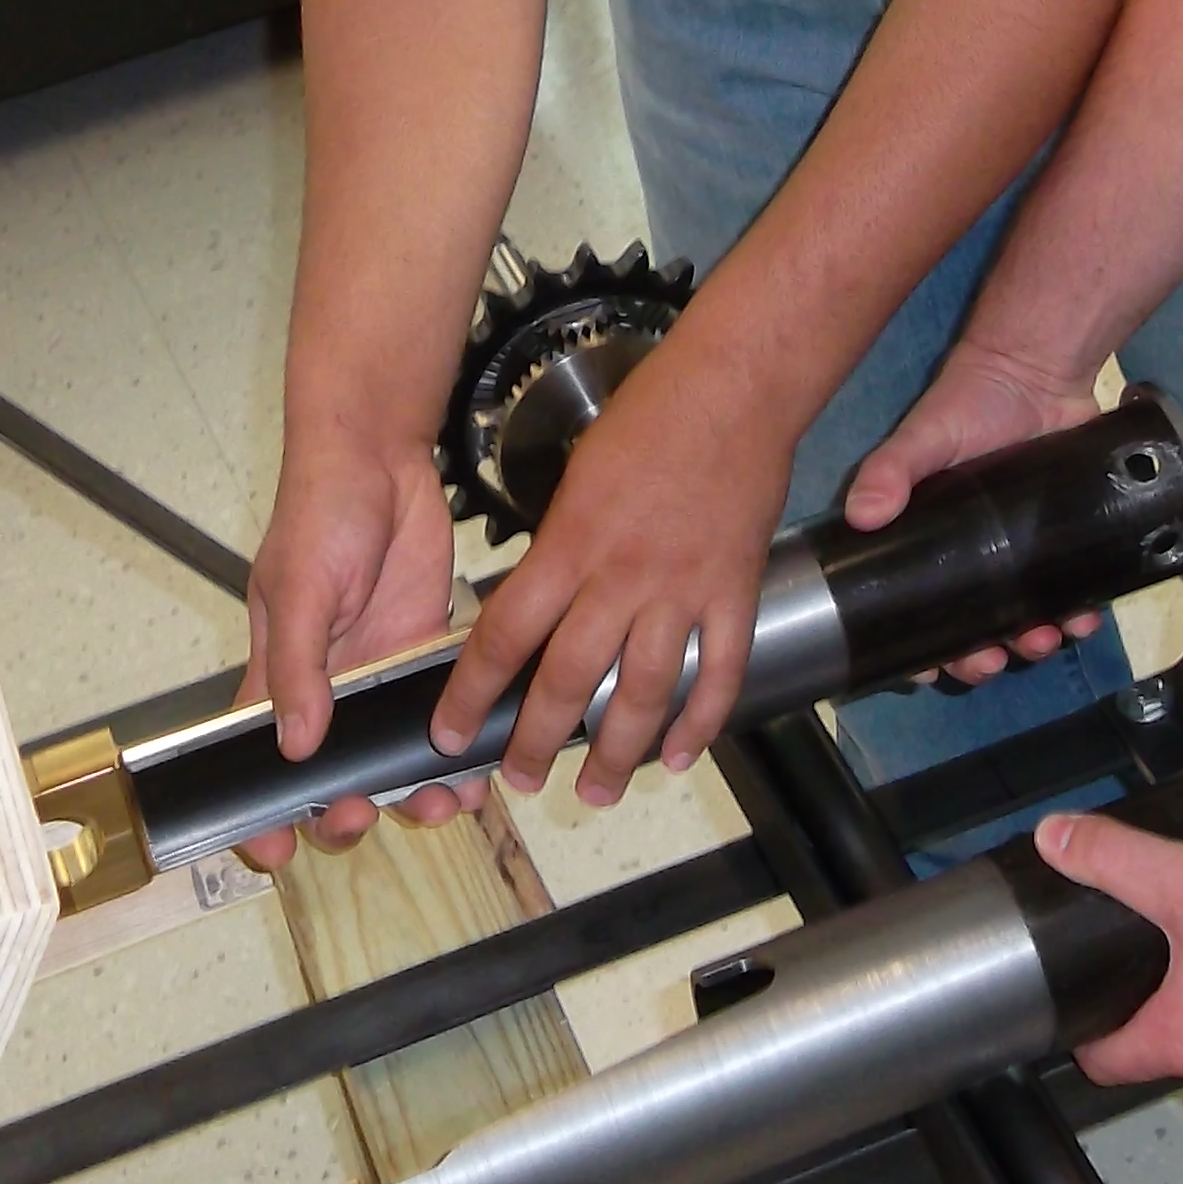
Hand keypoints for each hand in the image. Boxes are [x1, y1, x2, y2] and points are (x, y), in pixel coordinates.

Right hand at [235, 437, 463, 870]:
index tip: (273, 850)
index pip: (256, 761)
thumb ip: (298, 668)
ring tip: (439, 805)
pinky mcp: (428, 658)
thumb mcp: (299, 589)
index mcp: (277, 678)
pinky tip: (477, 773)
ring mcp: (380, 679)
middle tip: (363, 817)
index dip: (259, 812)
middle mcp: (328, 690)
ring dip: (412, 792)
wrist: (383, 458)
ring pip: (393, 760)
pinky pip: (442, 721)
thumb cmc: (319, 515)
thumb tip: (297, 747)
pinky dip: (457, 754)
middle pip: (330, 777)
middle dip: (345, 811)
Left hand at [429, 342, 797, 805]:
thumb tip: (538, 601)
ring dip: (617, 751)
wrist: (734, 390)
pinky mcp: (734, 592)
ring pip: (644, 691)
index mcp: (570, 544)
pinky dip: (702, 721)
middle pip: (569, 679)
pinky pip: (718, 671)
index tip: (448, 734)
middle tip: (520, 781)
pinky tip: (682, 755)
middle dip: (537, 740)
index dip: (470, 693)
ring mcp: (683, 590)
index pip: (506, 635)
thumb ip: (559, 546)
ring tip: (597, 793)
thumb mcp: (577, 477)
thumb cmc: (649, 418)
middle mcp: (621, 577)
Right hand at [846, 337, 1108, 683]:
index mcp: (928, 544)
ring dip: (1030, 641)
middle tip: (988, 660)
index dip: (918, 649)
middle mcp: (973, 558)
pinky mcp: (1064, 540)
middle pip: (971, 628)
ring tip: (1042, 639)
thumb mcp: (923, 436)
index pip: (916, 611)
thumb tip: (861, 516)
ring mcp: (1021, 554)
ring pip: (1022, 618)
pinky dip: (1077, 611)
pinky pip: (1069, 590)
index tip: (926, 670)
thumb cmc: (969, 404)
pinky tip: (1083, 618)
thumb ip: (890, 470)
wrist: (1039, 370)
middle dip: (978, 656)